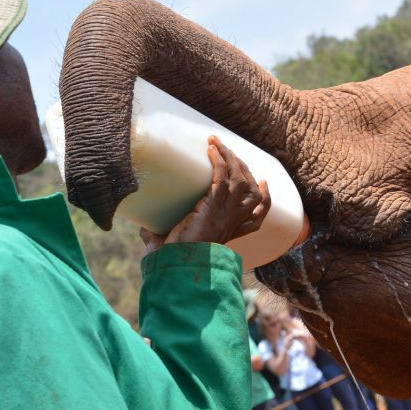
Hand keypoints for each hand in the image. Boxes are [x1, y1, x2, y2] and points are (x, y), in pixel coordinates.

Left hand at [141, 135, 270, 254]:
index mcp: (228, 233)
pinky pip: (223, 176)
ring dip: (231, 158)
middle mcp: (232, 222)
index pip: (257, 218)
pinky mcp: (213, 204)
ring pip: (240, 179)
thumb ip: (161, 238)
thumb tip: (144, 231)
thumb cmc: (172, 260)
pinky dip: (219, 160)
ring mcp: (225, 213)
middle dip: (245, 170)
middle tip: (232, 154)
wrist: (176, 265)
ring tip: (218, 144)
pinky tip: (211, 149)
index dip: (265, 198)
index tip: (264, 183)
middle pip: (254, 194)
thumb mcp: (173, 247)